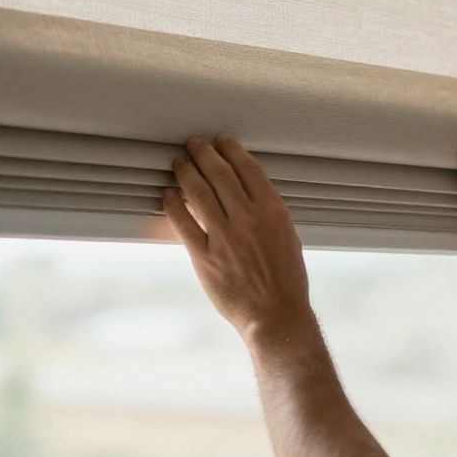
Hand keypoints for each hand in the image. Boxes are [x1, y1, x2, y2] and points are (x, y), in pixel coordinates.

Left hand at [163, 134, 311, 338]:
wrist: (275, 315)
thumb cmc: (286, 280)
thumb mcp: (288, 236)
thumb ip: (268, 212)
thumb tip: (250, 193)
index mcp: (273, 211)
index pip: (248, 168)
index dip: (231, 149)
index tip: (222, 141)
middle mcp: (248, 218)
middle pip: (220, 173)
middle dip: (204, 152)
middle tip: (194, 144)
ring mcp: (224, 236)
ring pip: (199, 191)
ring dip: (186, 171)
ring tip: (179, 162)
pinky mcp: (204, 256)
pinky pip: (182, 222)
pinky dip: (173, 204)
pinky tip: (168, 194)